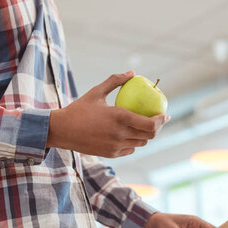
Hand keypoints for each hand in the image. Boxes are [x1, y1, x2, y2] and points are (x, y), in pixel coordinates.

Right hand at [47, 70, 169, 157]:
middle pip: (149, 136)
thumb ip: (115, 81)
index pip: (150, 124)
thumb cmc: (79, 109)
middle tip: (159, 120)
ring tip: (146, 127)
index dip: (161, 121)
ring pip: (140, 143)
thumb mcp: (96, 92)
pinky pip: (129, 149)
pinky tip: (132, 135)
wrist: (62, 130)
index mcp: (120, 117)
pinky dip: (134, 142)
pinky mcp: (111, 154)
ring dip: (146, 136)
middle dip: (158, 128)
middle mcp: (120, 134)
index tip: (165, 114)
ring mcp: (116, 146)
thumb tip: (132, 73)